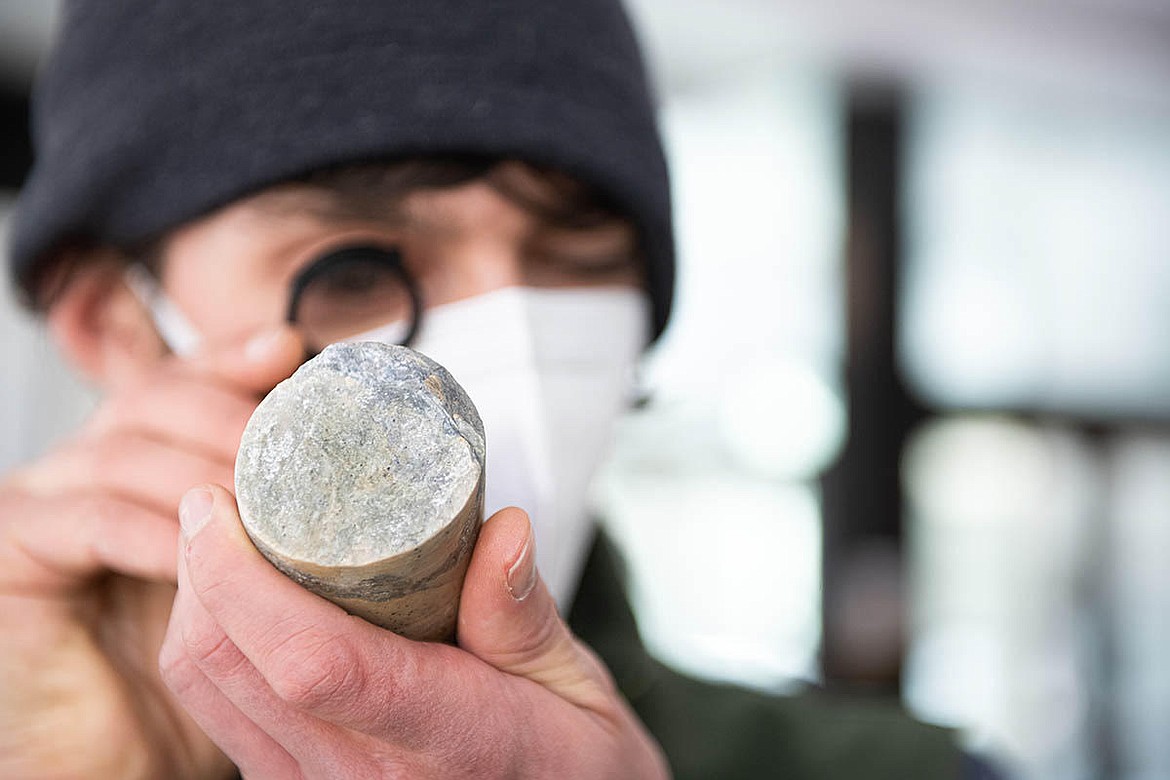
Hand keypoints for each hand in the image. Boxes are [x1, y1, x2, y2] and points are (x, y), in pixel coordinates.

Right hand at [0, 327, 302, 779]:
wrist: (124, 753)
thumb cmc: (206, 668)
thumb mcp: (266, 578)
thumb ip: (297, 521)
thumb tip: (382, 476)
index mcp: (145, 455)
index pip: (186, 379)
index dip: (234, 358)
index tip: (293, 350)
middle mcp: (88, 463)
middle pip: (159, 399)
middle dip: (236, 418)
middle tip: (306, 450)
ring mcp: (42, 499)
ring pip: (128, 452)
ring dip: (209, 473)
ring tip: (278, 506)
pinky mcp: (11, 549)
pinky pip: (92, 521)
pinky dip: (159, 534)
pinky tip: (211, 559)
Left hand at [160, 485, 670, 778]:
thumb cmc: (577, 763)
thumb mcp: (578, 686)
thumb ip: (526, 616)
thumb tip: (502, 528)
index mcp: (445, 741)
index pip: (313, 662)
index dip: (241, 580)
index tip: (218, 504)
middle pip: (230, 671)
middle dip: (199, 573)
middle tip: (219, 497)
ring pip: (210, 695)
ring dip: (198, 608)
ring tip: (227, 539)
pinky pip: (225, 718)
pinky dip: (216, 649)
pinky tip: (245, 603)